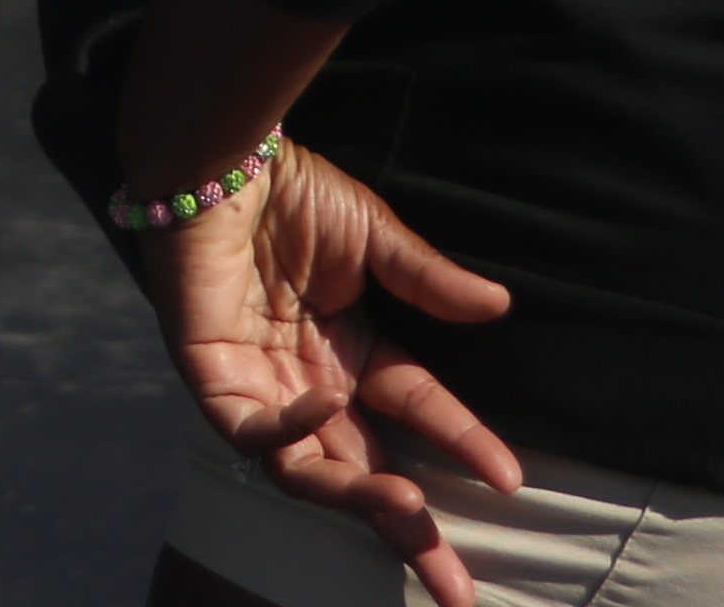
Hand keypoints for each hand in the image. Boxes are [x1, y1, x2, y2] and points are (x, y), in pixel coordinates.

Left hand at [125, 144, 518, 606]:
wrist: (216, 160)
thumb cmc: (289, 190)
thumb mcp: (373, 237)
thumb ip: (428, 280)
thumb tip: (499, 306)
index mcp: (351, 352)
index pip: (416, 412)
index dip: (462, 444)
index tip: (511, 479)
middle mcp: (310, 381)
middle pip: (366, 470)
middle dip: (410, 529)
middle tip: (455, 588)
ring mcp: (261, 384)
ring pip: (308, 468)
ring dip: (355, 492)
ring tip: (405, 505)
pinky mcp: (212, 376)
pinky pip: (250, 427)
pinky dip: (289, 425)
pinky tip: (326, 405)